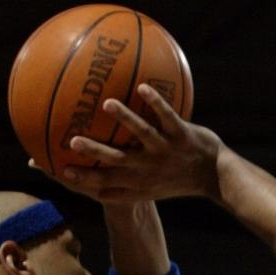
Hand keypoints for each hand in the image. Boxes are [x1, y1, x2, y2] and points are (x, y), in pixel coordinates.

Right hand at [38, 85, 221, 204]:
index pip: (107, 185)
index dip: (84, 180)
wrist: (215, 176)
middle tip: (73, 140)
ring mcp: (166, 151)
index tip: (60, 170)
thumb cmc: (175, 178)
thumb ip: (122, 180)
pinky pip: (168, 117)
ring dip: (126, 120)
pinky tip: (143, 87)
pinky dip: (157, 103)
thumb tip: (94, 175)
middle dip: (96, 152)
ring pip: (143, 134)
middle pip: (119, 162)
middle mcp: (150, 169)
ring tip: (108, 105)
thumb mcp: (149, 187)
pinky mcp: (183, 136)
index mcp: (138, 183)